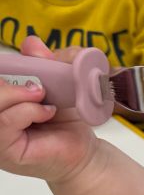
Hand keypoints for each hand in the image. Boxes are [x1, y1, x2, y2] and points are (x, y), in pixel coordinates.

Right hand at [0, 36, 96, 181]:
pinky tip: (46, 112)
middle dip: (7, 82)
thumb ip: (45, 62)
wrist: (85, 150)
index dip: (1, 70)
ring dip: (16, 95)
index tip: (21, 66)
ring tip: (41, 96)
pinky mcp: (4, 152)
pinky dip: (27, 111)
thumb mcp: (58, 83)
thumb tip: (31, 42)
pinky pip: (3, 123)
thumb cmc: (66, 119)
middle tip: (38, 85)